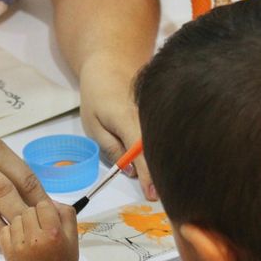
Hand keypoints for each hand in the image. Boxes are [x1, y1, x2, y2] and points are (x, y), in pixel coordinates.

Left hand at [0, 200, 78, 260]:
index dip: (46, 210)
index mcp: (53, 233)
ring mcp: (18, 246)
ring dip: (22, 223)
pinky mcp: (7, 252)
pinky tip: (20, 239)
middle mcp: (35, 238)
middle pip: (27, 210)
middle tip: (39, 228)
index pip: (43, 205)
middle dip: (34, 216)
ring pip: (15, 219)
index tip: (48, 219)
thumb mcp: (73, 236)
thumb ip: (66, 214)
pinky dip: (11, 232)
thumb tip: (51, 200)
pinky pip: (4, 229)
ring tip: (30, 234)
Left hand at [79, 68, 156, 200]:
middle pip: (158, 151)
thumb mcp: (94, 125)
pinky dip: (163, 152)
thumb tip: (129, 172)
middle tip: (162, 198)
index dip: (148, 175)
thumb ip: (111, 148)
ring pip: (162, 144)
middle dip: (161, 175)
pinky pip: (163, 137)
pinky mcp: (159, 115)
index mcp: (128, 120)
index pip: (141, 153)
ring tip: (167, 187)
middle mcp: (148, 117)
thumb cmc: (98, 95)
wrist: (113, 63)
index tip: (152, 194)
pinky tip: (166, 167)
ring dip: (164, 164)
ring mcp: (156, 115)